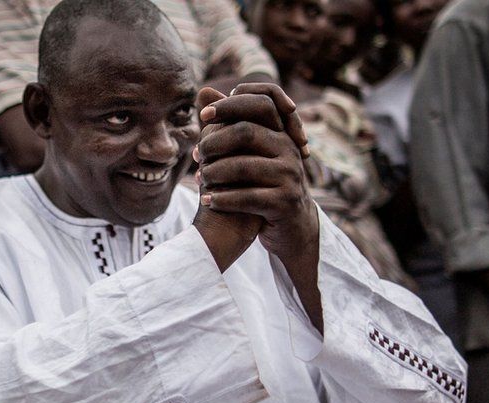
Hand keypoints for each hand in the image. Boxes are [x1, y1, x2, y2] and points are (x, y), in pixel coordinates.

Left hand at [194, 83, 322, 331]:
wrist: (291, 227)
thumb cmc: (263, 185)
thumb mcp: (247, 153)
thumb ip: (228, 124)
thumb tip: (205, 89)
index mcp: (281, 133)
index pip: (261, 102)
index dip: (230, 105)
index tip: (204, 115)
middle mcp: (289, 150)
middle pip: (247, 132)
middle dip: (215, 142)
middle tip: (197, 154)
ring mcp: (291, 176)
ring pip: (244, 166)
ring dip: (215, 173)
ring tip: (200, 179)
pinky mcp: (286, 202)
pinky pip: (248, 197)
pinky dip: (223, 199)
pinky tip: (207, 201)